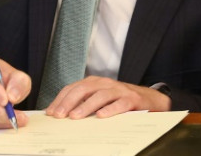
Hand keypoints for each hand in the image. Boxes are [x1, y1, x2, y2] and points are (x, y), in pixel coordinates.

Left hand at [45, 76, 170, 118]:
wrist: (150, 99)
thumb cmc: (120, 102)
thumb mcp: (100, 100)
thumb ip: (84, 104)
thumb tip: (62, 115)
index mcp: (94, 83)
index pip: (73, 88)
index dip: (60, 99)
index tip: (50, 112)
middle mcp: (105, 84)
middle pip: (83, 89)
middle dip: (69, 102)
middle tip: (59, 115)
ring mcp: (119, 90)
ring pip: (99, 96)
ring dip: (85, 106)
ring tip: (75, 117)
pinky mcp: (132, 99)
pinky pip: (119, 104)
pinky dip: (110, 110)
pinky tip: (101, 116)